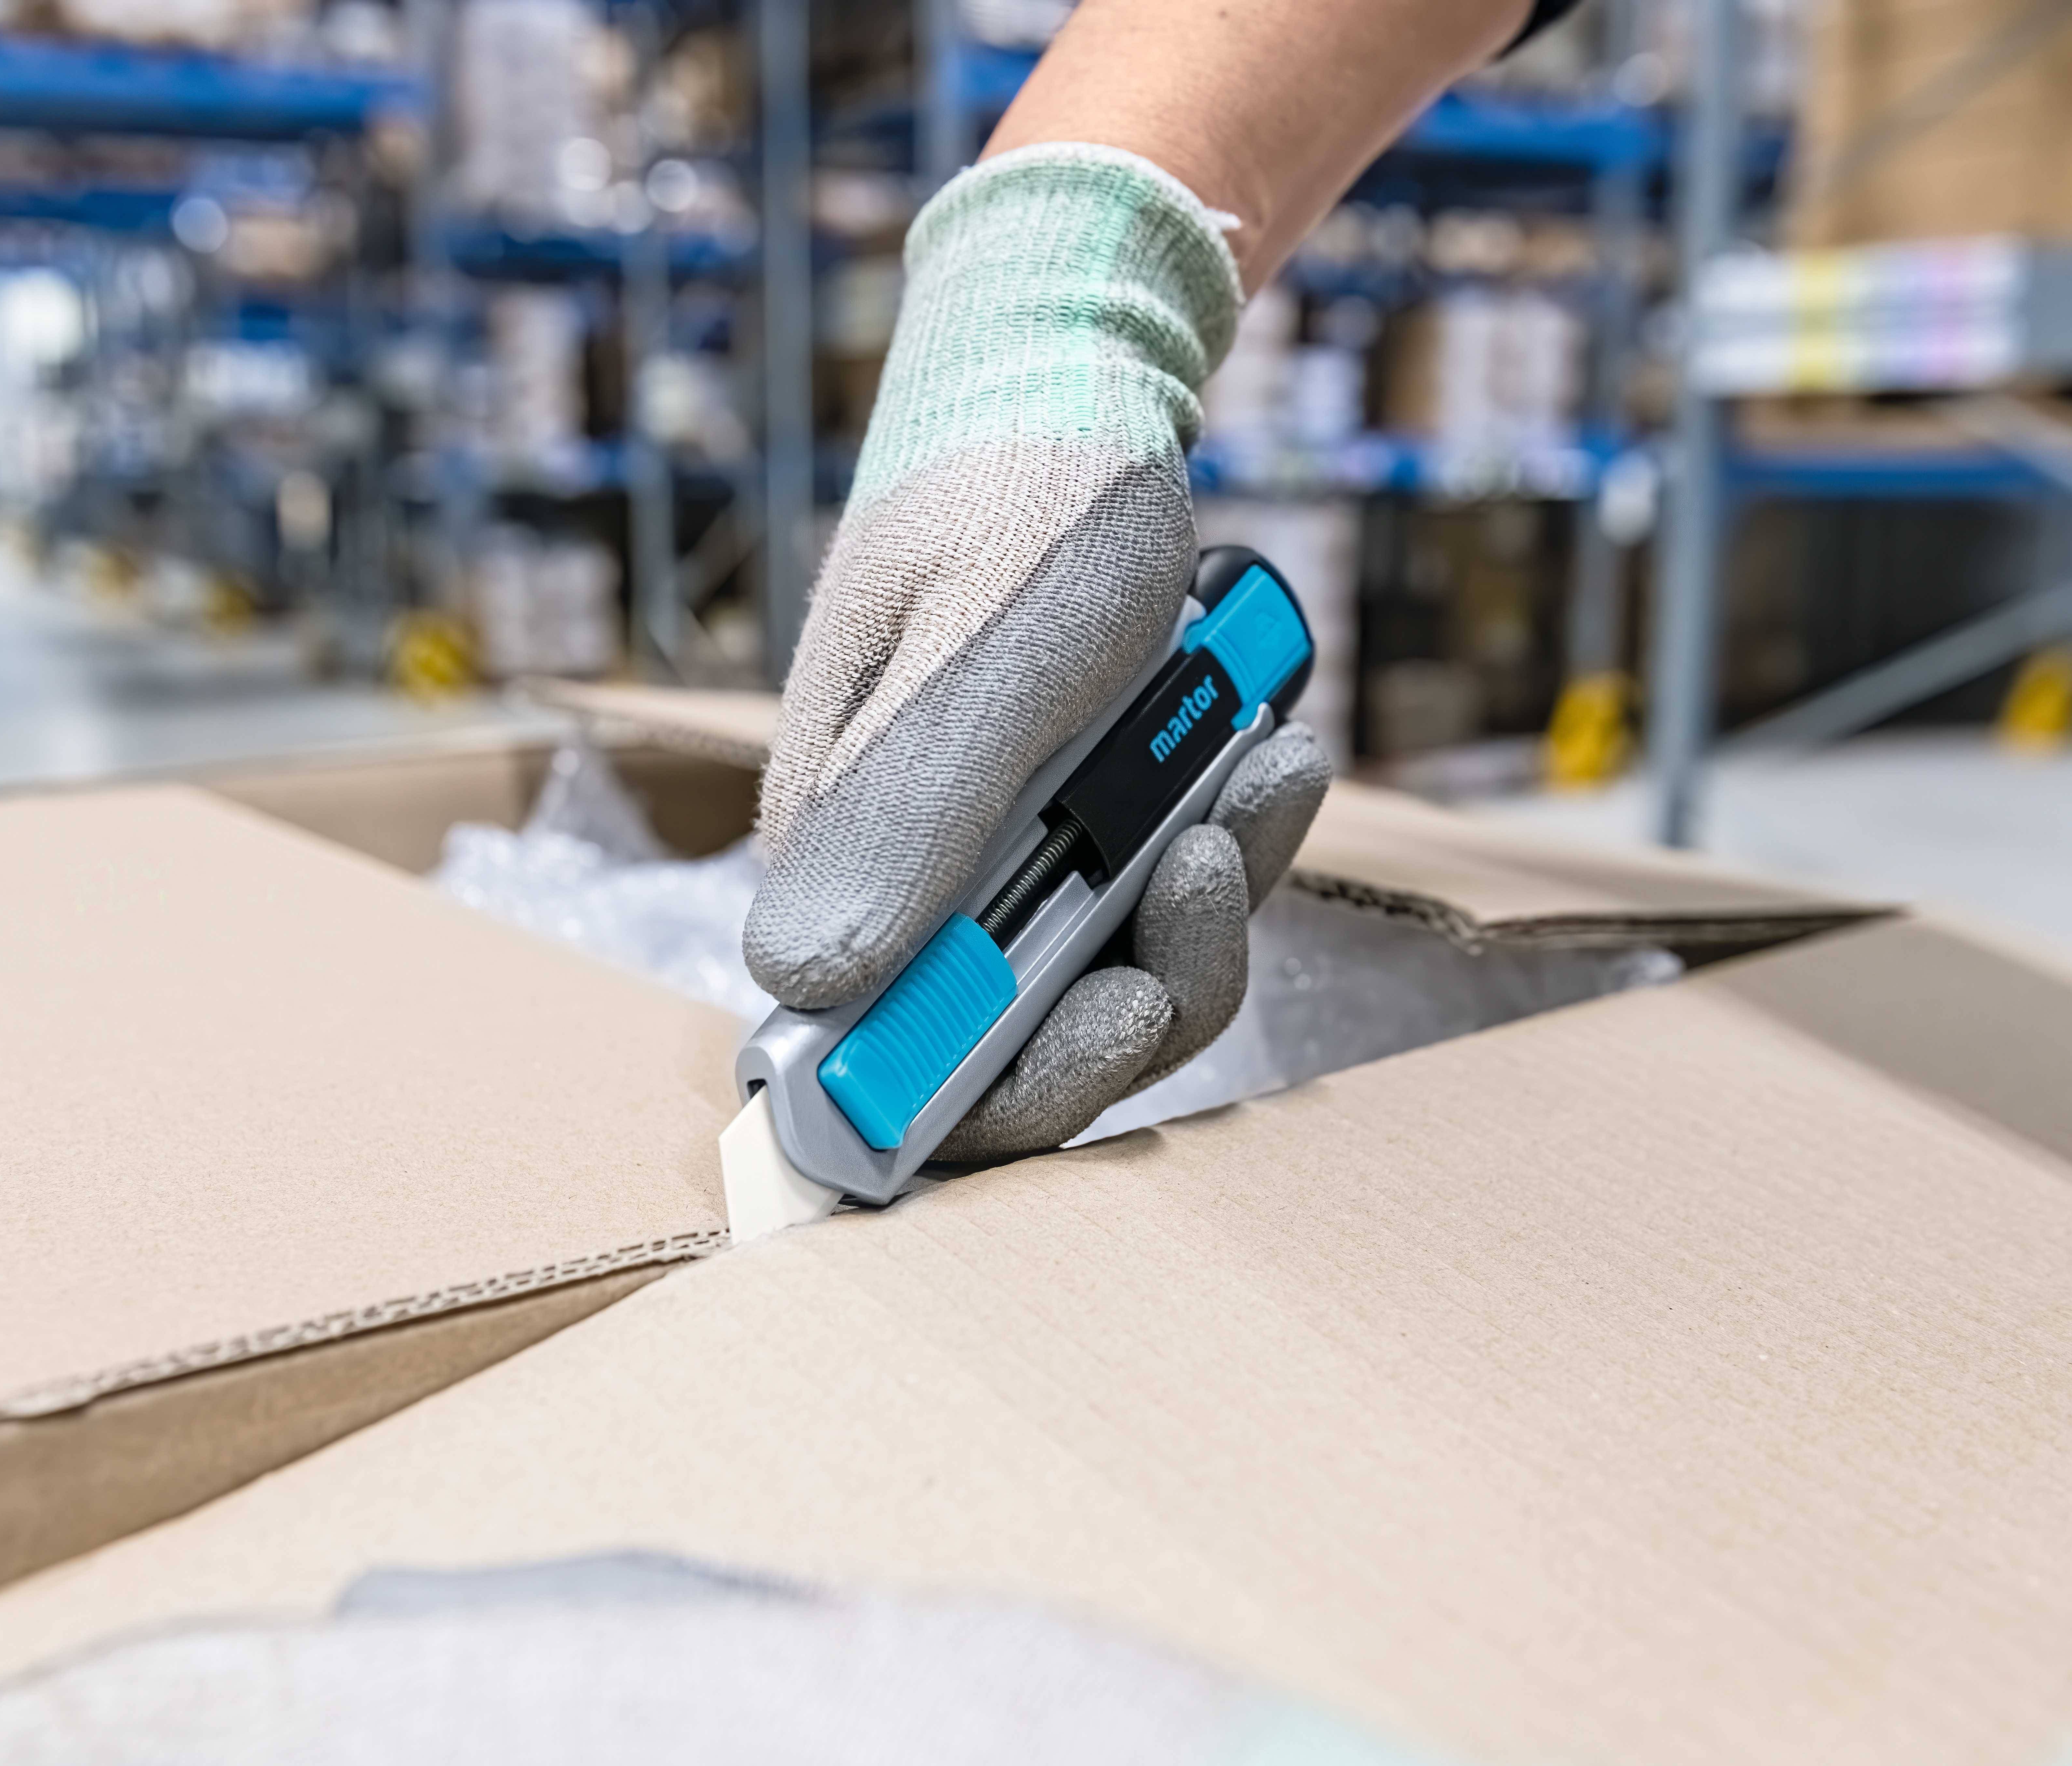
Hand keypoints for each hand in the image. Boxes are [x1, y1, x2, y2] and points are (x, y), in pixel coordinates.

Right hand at [742, 144, 1330, 1156]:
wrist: (1071, 371)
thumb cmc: (1023, 487)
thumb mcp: (990, 644)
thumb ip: (907, 807)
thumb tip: (807, 982)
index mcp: (836, 857)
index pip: (882, 1064)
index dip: (1000, 1087)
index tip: (1122, 1012)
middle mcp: (896, 880)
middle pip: (1012, 1047)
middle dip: (1141, 983)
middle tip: (1213, 871)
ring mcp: (985, 859)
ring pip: (1101, 980)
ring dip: (1202, 904)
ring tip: (1258, 776)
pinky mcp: (1058, 830)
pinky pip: (1146, 901)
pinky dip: (1219, 845)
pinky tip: (1264, 760)